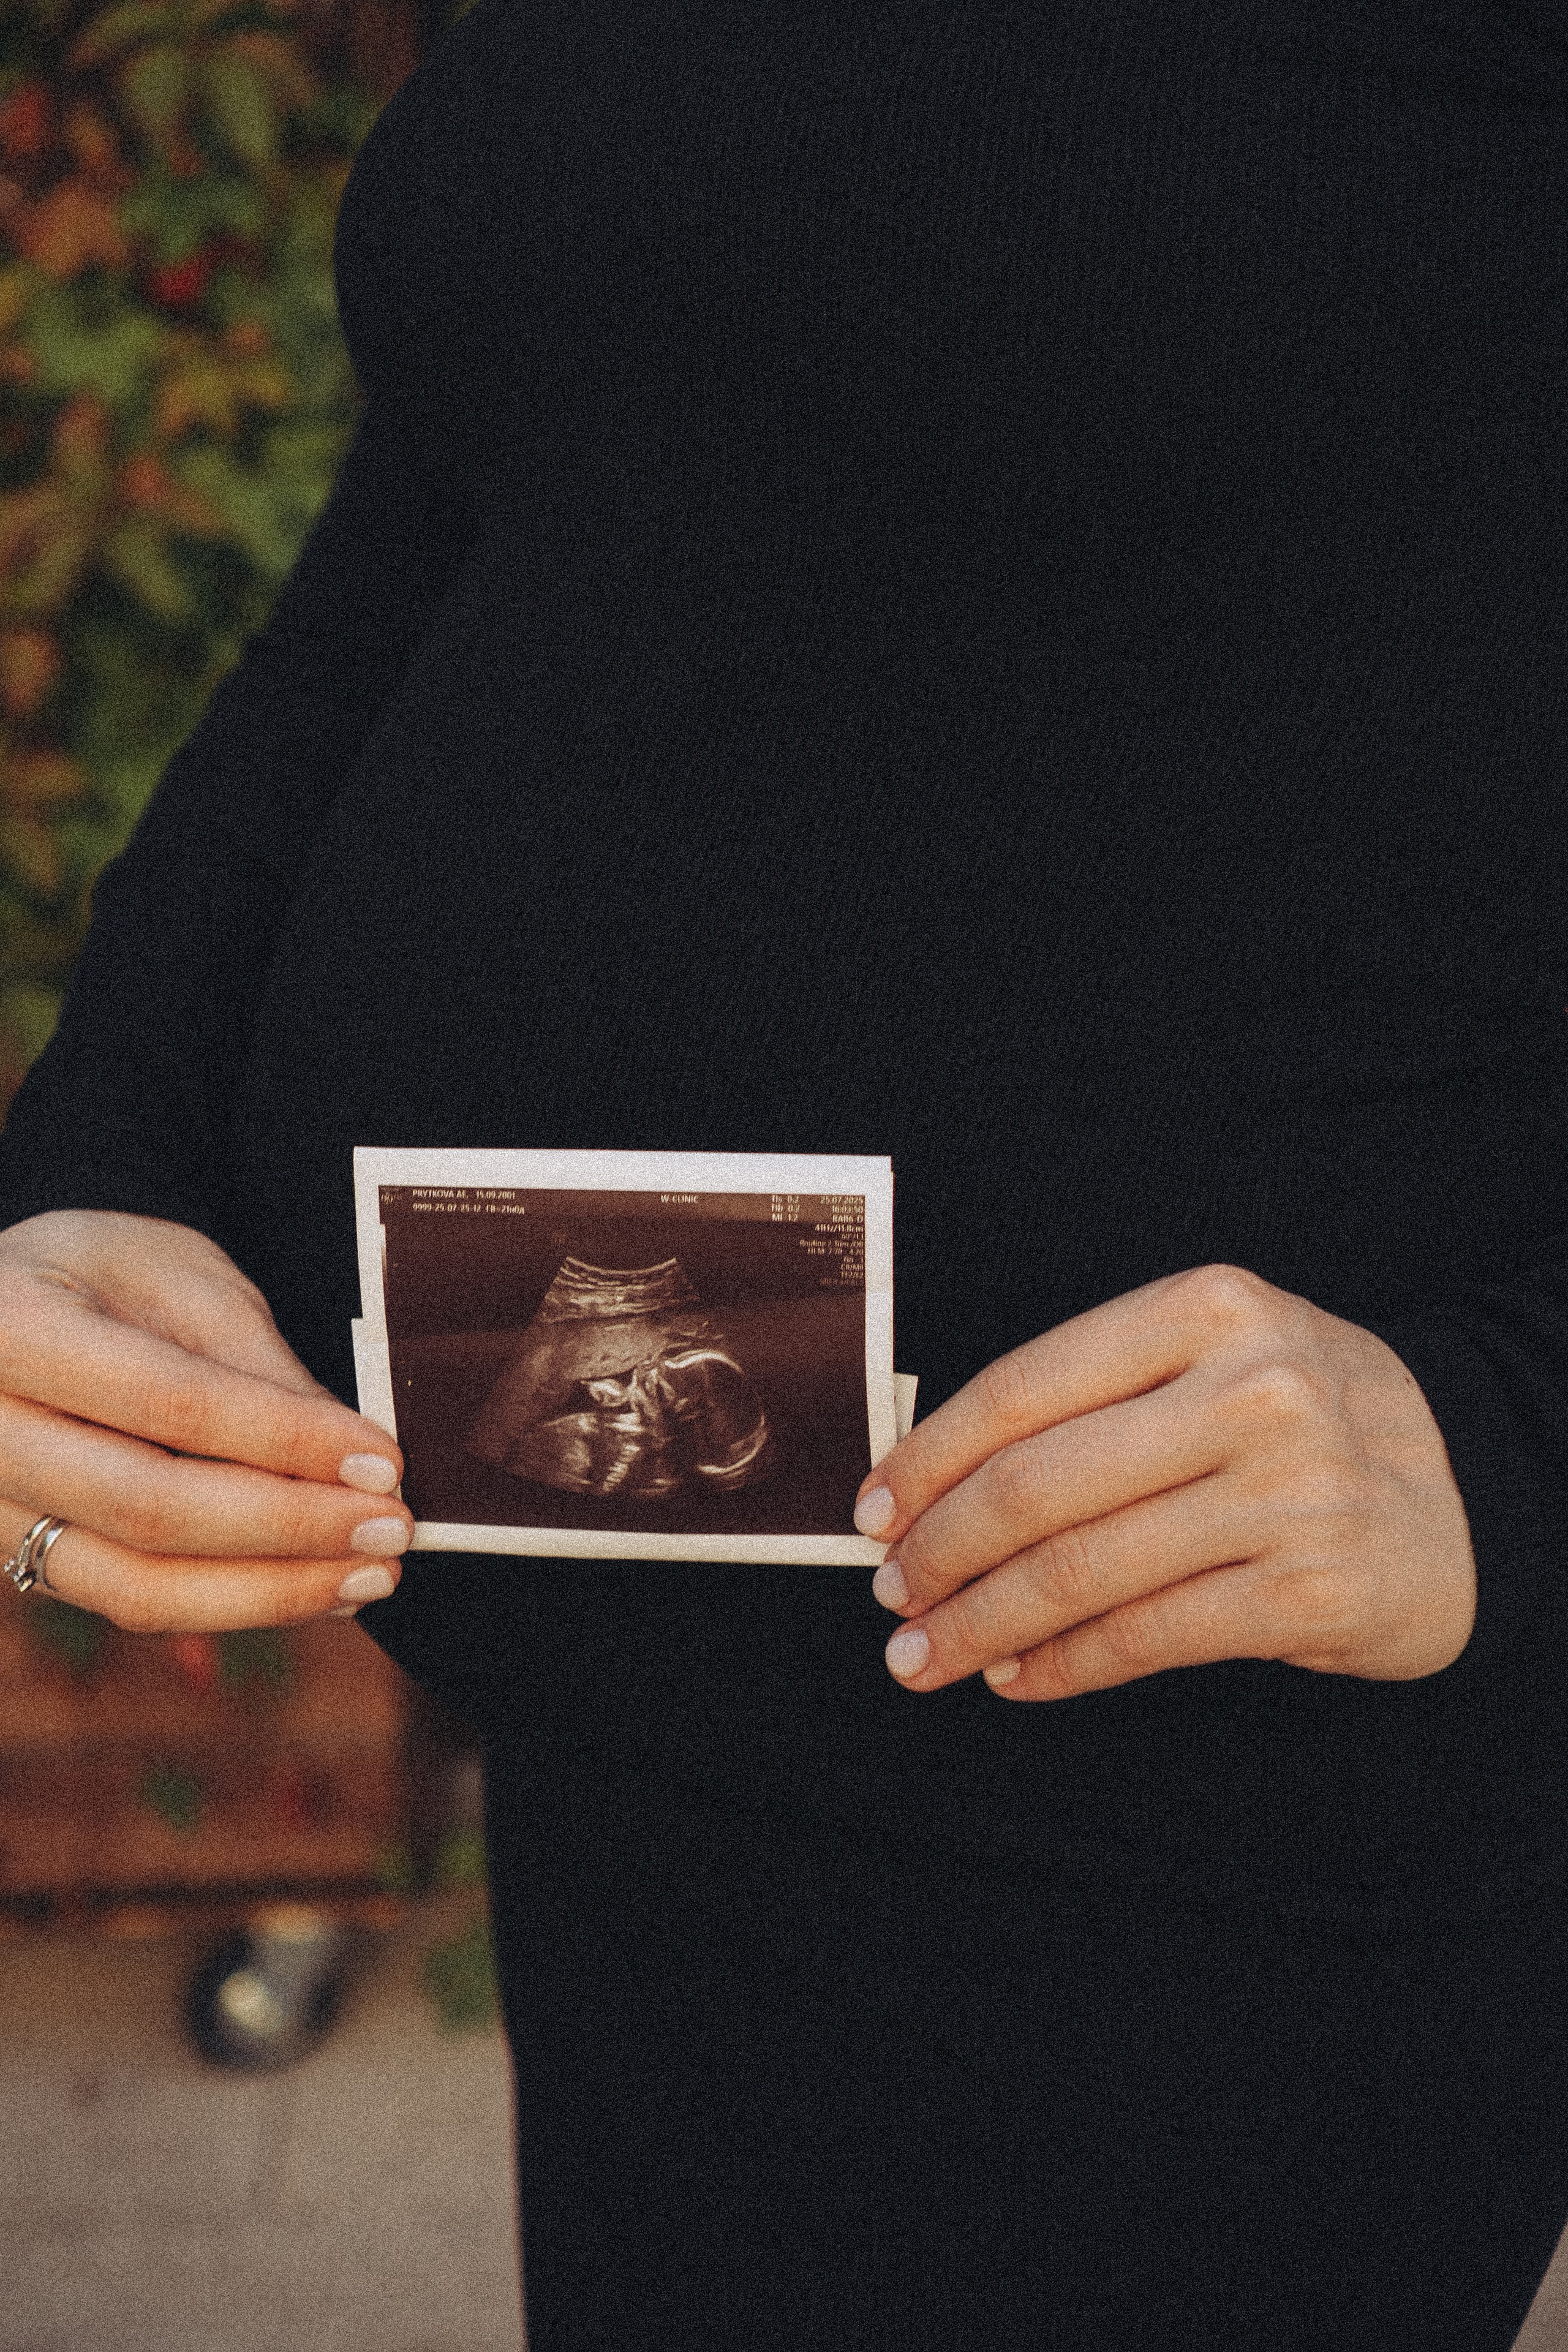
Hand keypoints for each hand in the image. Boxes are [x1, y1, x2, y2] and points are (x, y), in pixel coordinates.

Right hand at [0, 1210, 410, 1632]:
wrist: (9, 1308)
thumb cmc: (104, 1274)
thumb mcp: (178, 1277)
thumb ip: (255, 1366)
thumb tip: (358, 1462)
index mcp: (10, 1328)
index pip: (169, 1401)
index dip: (286, 1438)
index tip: (384, 1460)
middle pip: (148, 1507)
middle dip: (290, 1527)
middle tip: (394, 1527)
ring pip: (136, 1584)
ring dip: (270, 1590)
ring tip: (371, 1574)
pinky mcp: (20, 1558)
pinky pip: (131, 1601)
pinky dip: (233, 1602)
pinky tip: (315, 1587)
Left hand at [855, 1263, 1476, 1700]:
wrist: (1476, 1488)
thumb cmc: (1308, 1418)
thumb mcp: (1218, 1356)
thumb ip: (1095, 1396)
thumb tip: (931, 1482)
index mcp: (1209, 1308)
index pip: (1023, 1387)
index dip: (928, 1458)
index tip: (874, 1510)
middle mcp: (1253, 1389)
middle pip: (1038, 1485)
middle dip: (941, 1551)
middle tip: (891, 1592)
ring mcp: (1289, 1492)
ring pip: (1081, 1572)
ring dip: (980, 1624)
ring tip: (924, 1653)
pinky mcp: (1310, 1590)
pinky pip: (1145, 1636)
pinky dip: (1060, 1665)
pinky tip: (1016, 1676)